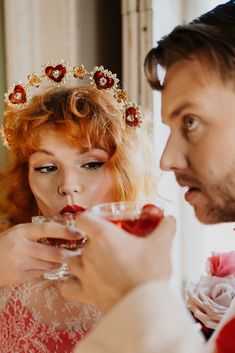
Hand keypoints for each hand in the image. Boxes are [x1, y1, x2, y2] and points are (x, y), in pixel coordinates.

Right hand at [0, 222, 80, 286]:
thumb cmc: (6, 244)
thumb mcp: (19, 232)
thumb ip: (38, 233)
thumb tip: (66, 233)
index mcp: (21, 231)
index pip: (48, 229)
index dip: (66, 231)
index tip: (79, 233)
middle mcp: (20, 247)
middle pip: (54, 253)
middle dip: (70, 254)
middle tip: (80, 253)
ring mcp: (19, 264)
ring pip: (50, 265)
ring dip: (59, 262)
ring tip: (61, 258)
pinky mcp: (19, 277)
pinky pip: (41, 273)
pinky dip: (47, 269)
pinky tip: (42, 264)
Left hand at [61, 214, 175, 312]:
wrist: (146, 308)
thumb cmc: (150, 274)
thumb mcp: (162, 245)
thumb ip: (165, 227)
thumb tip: (169, 219)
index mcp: (104, 236)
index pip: (83, 219)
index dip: (89, 218)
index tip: (98, 222)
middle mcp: (89, 253)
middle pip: (82, 241)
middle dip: (94, 243)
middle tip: (110, 248)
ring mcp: (84, 274)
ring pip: (72, 261)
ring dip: (81, 261)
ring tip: (96, 264)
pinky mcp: (84, 293)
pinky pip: (67, 286)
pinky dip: (71, 283)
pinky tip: (81, 282)